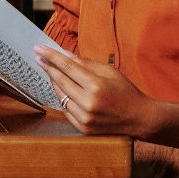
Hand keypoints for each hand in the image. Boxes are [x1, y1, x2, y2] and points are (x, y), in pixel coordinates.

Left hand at [36, 46, 154, 135]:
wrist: (139, 118)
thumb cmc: (126, 92)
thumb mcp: (110, 71)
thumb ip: (86, 63)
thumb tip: (64, 55)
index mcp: (96, 86)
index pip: (67, 67)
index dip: (51, 57)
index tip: (39, 49)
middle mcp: (88, 103)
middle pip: (60, 81)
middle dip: (48, 67)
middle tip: (39, 57)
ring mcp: (84, 118)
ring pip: (60, 96)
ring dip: (54, 82)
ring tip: (50, 71)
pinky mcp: (83, 128)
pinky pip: (65, 110)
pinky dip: (63, 98)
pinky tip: (61, 89)